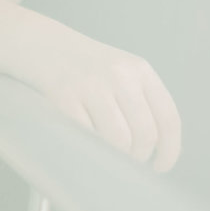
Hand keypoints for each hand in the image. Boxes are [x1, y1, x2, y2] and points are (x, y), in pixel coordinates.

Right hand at [22, 25, 182, 171]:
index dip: (169, 150)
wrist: (40, 43)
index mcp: (140, 70)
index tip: (159, 167)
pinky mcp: (65, 95)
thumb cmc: (84, 67)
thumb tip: (157, 149)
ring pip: (119, 140)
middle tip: (127, 160)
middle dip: (138, 156)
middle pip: (145, 134)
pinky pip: (88, 136)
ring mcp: (91, 84)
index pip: (168, 119)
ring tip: (106, 152)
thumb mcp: (121, 71)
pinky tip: (87, 144)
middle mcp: (120, 75)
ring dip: (115, 156)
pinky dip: (90, 148)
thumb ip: (142, 101)